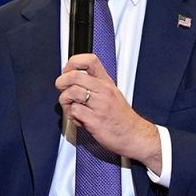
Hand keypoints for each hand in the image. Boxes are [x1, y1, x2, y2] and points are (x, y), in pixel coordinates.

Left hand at [55, 55, 160, 172]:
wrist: (135, 136)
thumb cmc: (123, 119)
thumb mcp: (113, 94)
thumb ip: (95, 86)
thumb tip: (74, 81)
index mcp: (107, 83)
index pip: (90, 60)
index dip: (73, 62)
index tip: (68, 71)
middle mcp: (104, 91)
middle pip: (74, 75)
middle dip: (61, 82)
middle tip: (62, 90)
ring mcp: (99, 105)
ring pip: (71, 93)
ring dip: (65, 101)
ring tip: (71, 108)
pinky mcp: (95, 120)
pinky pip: (74, 111)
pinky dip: (71, 116)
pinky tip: (78, 119)